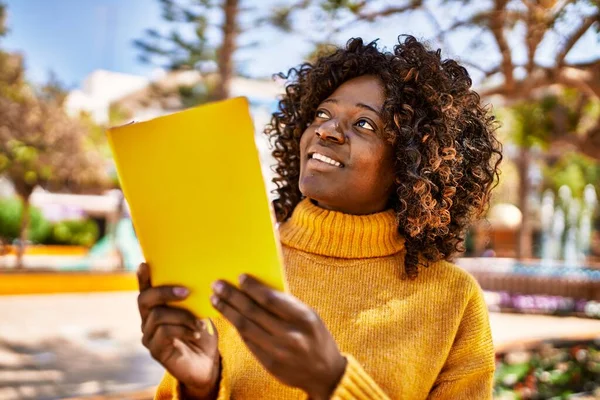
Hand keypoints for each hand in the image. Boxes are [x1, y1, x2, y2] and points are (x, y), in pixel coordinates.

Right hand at [137, 263, 220, 398]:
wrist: (207, 363)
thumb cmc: (203, 333)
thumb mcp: (200, 311)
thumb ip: (192, 298)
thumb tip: (199, 277)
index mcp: (157, 308)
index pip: (146, 290)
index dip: (143, 278)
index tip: (144, 264)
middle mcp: (148, 320)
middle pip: (145, 299)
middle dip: (165, 291)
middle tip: (186, 291)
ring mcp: (149, 336)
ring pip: (158, 315)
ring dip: (183, 316)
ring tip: (200, 322)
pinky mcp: (155, 350)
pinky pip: (163, 332)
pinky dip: (183, 329)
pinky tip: (197, 333)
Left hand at [211, 275, 346, 399]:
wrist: (326, 373)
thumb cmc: (316, 337)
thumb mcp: (309, 316)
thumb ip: (286, 305)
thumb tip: (258, 289)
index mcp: (303, 318)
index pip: (270, 299)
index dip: (252, 287)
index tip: (239, 277)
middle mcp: (290, 335)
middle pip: (253, 311)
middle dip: (232, 296)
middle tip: (217, 285)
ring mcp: (278, 351)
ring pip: (245, 327)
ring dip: (228, 311)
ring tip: (215, 300)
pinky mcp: (269, 364)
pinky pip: (248, 342)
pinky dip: (237, 327)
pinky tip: (229, 317)